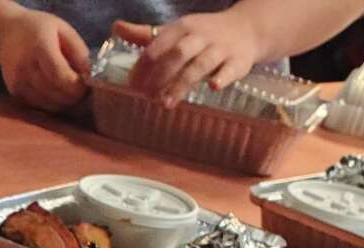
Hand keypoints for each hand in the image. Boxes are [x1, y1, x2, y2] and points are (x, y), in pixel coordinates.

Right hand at [0, 10, 91, 113]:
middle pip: (56, 94)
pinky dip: (52, 103)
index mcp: (39, 47)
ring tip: (68, 88)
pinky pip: (40, 106)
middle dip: (74, 95)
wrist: (7, 34)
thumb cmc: (40, 29)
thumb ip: (79, 52)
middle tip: (81, 87)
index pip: (61, 77)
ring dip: (64, 101)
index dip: (77, 86)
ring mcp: (18, 83)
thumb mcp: (64, 31)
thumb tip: (90, 76)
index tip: (86, 82)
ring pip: (49, 105)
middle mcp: (25, 68)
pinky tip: (55, 90)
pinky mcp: (15, 94)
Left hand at [113, 14, 261, 106]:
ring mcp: (221, 48)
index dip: (142, 67)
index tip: (131, 86)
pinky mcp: (239, 61)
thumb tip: (115, 27)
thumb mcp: (175, 30)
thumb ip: (145, 34)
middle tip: (146, 97)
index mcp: (182, 28)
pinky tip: (213, 88)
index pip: (157, 46)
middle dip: (159, 76)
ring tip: (166, 104)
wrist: (248, 28)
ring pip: (200, 65)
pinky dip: (223, 77)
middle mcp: (200, 36)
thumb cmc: (203, 34)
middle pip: (177, 54)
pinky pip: (231, 69)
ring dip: (182, 84)